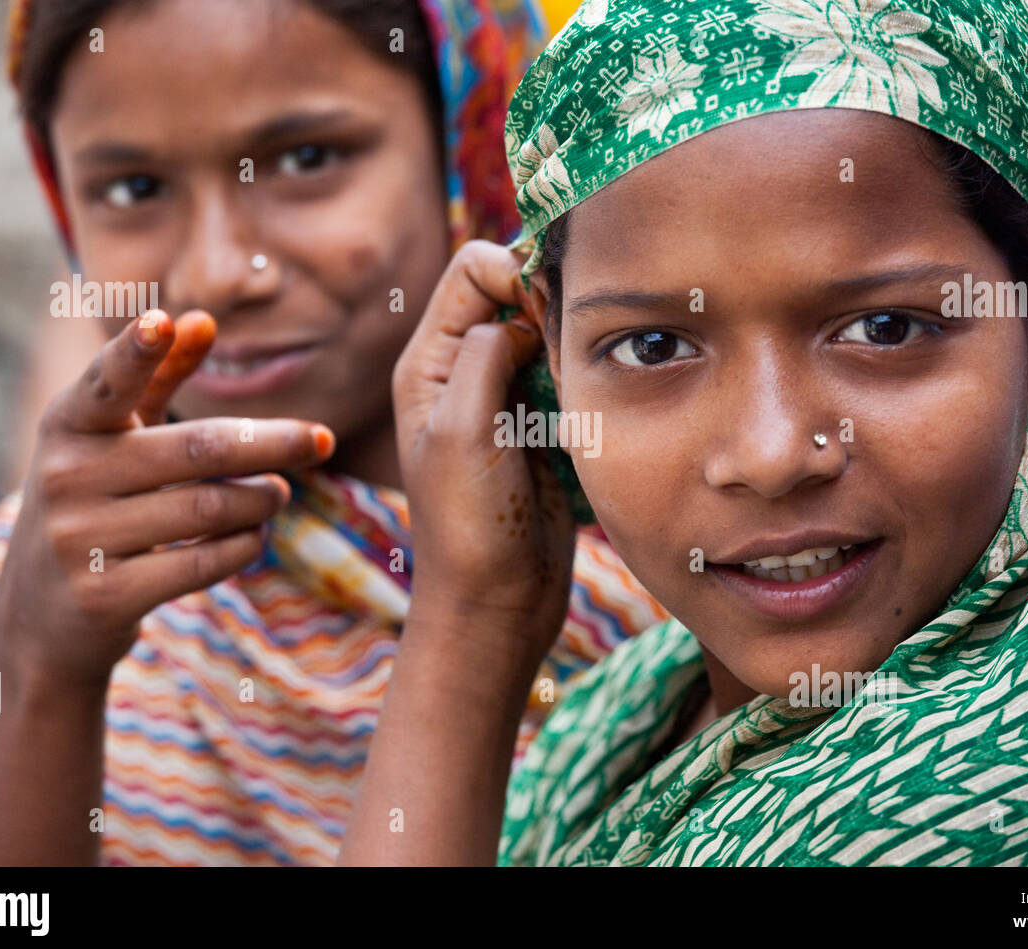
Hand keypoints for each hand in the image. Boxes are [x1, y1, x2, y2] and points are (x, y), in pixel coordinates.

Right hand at [0, 310, 334, 689]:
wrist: (42, 610)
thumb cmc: (94, 499)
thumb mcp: (112, 437)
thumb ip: (154, 378)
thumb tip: (200, 318)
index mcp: (68, 425)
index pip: (108, 383)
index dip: (136, 354)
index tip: (163, 322)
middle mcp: (67, 477)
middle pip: (198, 450)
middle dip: (274, 442)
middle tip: (322, 439)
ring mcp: (81, 540)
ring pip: (211, 508)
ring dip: (262, 499)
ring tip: (275, 493)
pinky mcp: (107, 595)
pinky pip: (205, 561)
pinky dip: (245, 545)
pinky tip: (252, 535)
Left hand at [392, 241, 575, 669]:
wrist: (498, 601)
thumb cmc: (469, 522)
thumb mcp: (464, 427)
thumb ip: (489, 351)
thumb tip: (526, 305)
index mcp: (430, 360)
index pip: (473, 268)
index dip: (515, 272)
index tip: (548, 313)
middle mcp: (465, 369)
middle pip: (515, 291)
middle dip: (552, 305)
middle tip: (571, 353)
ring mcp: (507, 397)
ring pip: (550, 332)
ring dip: (574, 346)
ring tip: (581, 388)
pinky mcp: (544, 427)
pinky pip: (571, 376)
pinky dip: (589, 380)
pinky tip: (596, 409)